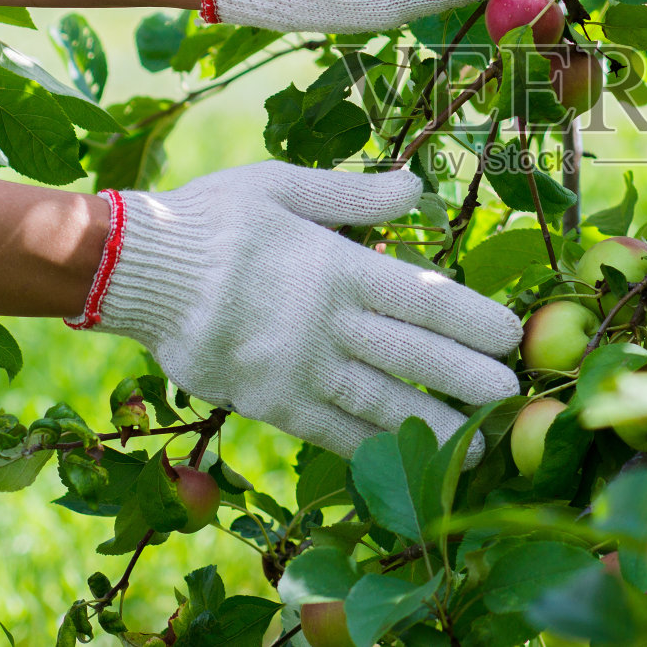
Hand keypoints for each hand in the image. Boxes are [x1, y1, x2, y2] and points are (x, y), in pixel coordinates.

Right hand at [69, 162, 521, 464]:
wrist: (134, 270)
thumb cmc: (213, 218)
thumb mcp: (281, 186)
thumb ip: (352, 196)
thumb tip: (417, 186)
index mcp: (334, 264)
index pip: (421, 295)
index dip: (471, 318)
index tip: (509, 335)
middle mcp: (323, 321)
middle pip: (411, 355)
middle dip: (467, 378)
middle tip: (512, 396)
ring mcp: (295, 367)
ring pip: (378, 403)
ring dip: (432, 425)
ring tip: (476, 445)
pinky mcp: (267, 400)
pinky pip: (328, 431)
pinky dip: (370, 448)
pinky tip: (405, 461)